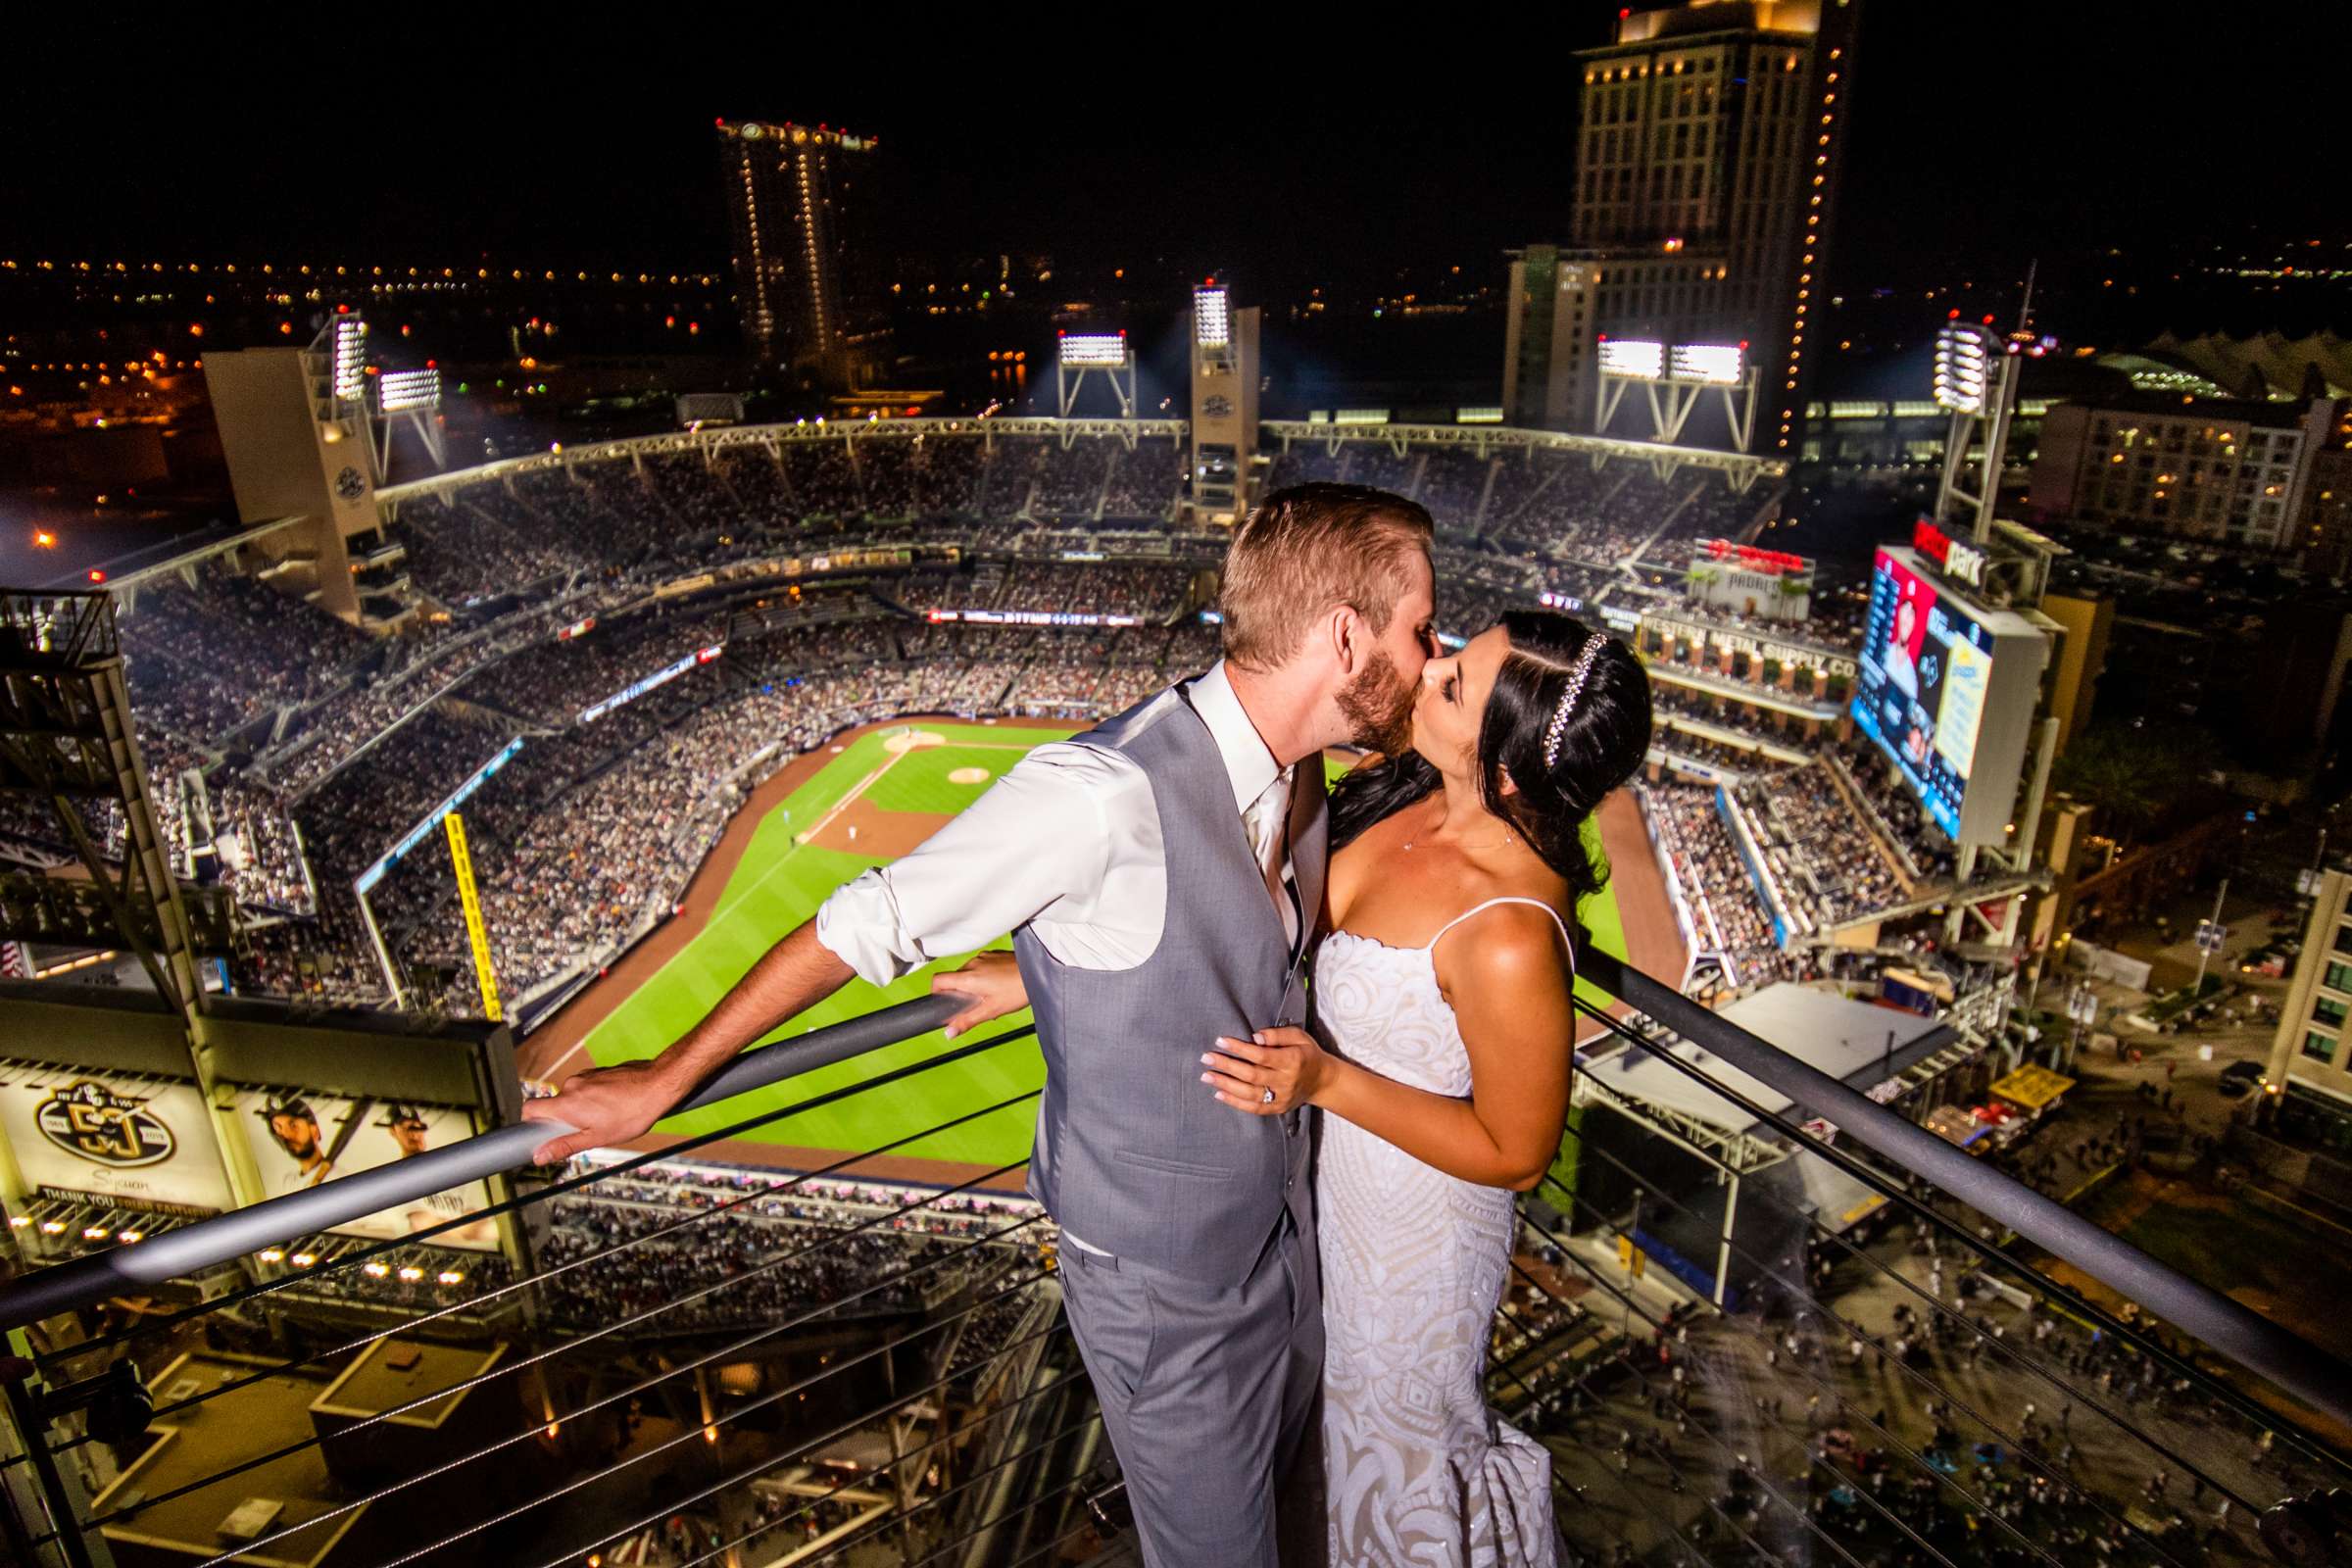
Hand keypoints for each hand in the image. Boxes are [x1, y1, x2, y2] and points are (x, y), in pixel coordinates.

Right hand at [522, 1058, 690, 1164]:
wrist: (658, 1084)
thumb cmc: (631, 1114)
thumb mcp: (597, 1138)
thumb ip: (566, 1145)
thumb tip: (539, 1156)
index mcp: (567, 1104)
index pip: (530, 1108)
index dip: (529, 1122)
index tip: (540, 1134)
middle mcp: (571, 1086)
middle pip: (554, 1105)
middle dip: (564, 1120)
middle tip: (586, 1131)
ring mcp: (585, 1076)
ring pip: (572, 1097)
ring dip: (581, 1110)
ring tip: (606, 1119)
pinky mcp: (598, 1072)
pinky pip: (586, 1088)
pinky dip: (593, 1099)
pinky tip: (613, 1106)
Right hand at [932, 951, 1028, 1038]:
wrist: (1038, 973)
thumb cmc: (1017, 991)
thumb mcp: (991, 1011)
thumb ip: (967, 1021)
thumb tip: (949, 1033)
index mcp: (968, 978)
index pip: (938, 980)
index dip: (936, 992)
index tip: (945, 1002)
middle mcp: (973, 964)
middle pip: (954, 978)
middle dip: (960, 992)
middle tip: (975, 1004)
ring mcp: (983, 957)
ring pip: (968, 972)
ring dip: (973, 984)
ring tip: (990, 995)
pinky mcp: (993, 955)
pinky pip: (981, 965)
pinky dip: (984, 975)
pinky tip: (998, 985)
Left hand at [1202, 1027, 1333, 1115]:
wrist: (1322, 1081)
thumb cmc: (1307, 1054)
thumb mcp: (1299, 1036)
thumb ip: (1277, 1035)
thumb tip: (1255, 1036)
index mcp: (1292, 1060)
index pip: (1261, 1055)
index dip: (1239, 1048)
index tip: (1220, 1041)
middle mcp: (1286, 1081)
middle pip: (1251, 1075)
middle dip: (1226, 1066)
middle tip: (1206, 1058)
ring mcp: (1281, 1097)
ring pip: (1249, 1093)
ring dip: (1225, 1085)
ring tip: (1207, 1076)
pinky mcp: (1277, 1108)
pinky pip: (1254, 1108)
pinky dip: (1235, 1102)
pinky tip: (1219, 1094)